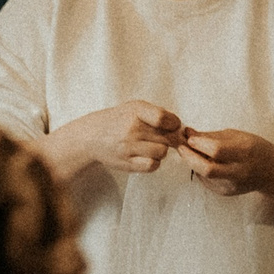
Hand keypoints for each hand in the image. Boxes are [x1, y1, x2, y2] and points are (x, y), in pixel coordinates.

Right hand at [47, 100, 184, 177]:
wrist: (91, 137)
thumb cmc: (118, 121)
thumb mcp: (135, 108)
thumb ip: (158, 115)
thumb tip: (182, 130)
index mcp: (135, 111)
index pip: (165, 119)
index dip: (175, 124)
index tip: (172, 125)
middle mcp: (131, 129)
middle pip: (168, 137)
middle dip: (169, 138)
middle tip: (161, 138)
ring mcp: (128, 147)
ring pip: (162, 152)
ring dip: (161, 150)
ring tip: (150, 146)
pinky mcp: (127, 163)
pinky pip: (153, 165)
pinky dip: (154, 162)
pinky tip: (146, 156)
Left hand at [176, 127, 273, 196]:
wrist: (271, 173)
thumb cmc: (254, 149)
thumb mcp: (238, 136)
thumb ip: (212, 135)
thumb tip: (187, 132)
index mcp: (245, 152)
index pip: (216, 149)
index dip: (198, 143)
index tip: (189, 136)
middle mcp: (239, 171)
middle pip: (207, 168)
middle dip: (189, 157)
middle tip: (181, 147)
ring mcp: (231, 185)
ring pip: (203, 175)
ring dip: (192, 163)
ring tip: (191, 153)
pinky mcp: (225, 193)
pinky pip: (205, 181)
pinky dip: (199, 170)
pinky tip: (203, 163)